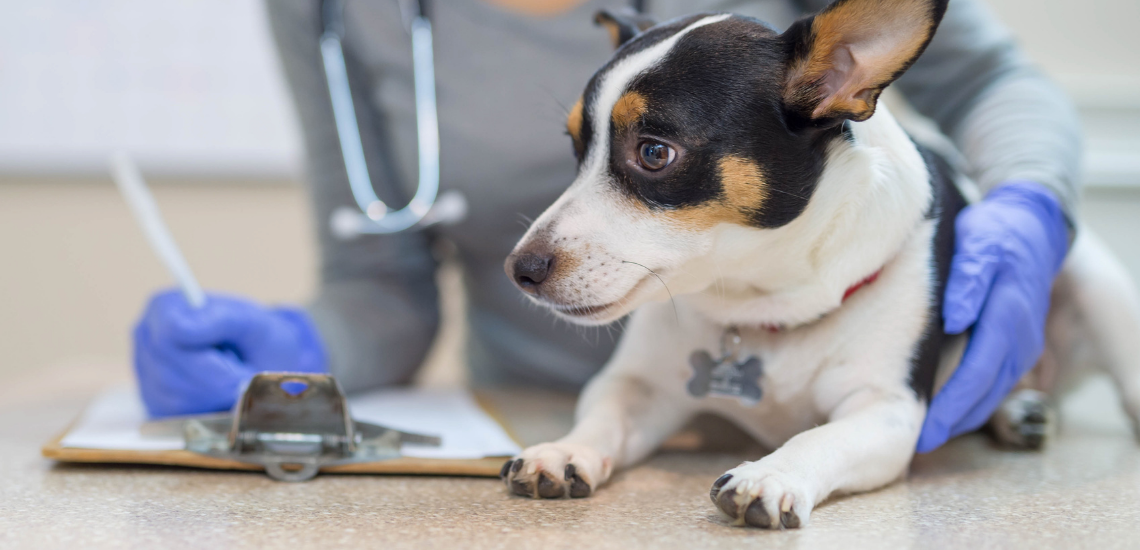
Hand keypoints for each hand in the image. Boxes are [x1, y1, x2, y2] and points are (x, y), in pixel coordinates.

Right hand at [133, 289, 327, 417]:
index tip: (235, 361)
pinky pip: (176, 414)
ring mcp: (147, 371)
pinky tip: (223, 394)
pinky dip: (207, 408)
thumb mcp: (248, 321)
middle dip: (215, 379)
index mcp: (165, 308)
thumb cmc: (253, 335)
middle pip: (170, 370)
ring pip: (174, 395)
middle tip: (244, 377)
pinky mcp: (156, 401)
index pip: (169, 335)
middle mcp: (148, 338)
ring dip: (214, 395)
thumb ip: (219, 320)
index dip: (204, 355)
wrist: (260, 360)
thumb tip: (180, 328)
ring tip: (236, 382)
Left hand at [916, 181, 1069, 452]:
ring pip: (993, 393)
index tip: (924, 431)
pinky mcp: (1019, 347)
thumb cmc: (995, 236)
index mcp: (1007, 317)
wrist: (1032, 230)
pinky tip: (948, 410)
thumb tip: (955, 316)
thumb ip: (967, 278)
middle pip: (985, 393)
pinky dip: (974, 401)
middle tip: (917, 444)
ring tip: (928, 435)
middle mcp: (1020, 339)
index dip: (951, 406)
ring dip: (963, 417)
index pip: (976, 372)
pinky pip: (996, 383)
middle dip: (953, 423)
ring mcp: (1024, 346)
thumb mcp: (978, 244)